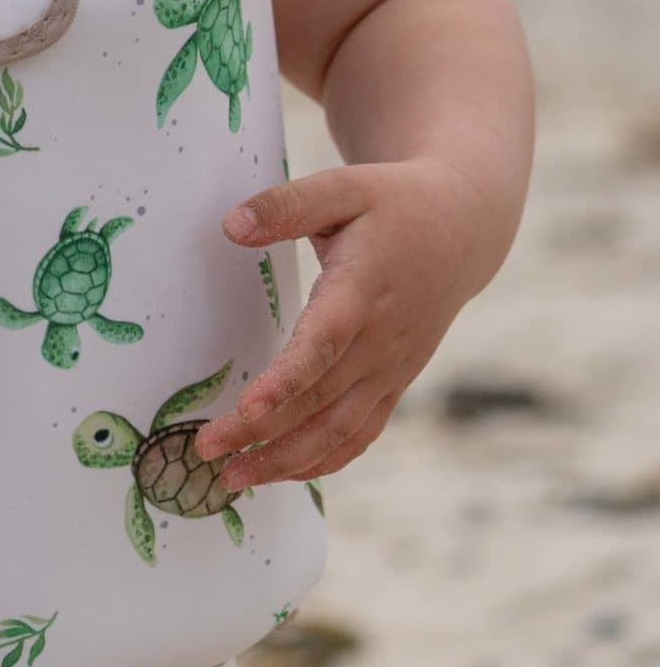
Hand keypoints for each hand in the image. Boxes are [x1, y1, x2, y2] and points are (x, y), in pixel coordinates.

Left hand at [192, 156, 498, 489]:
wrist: (461, 228)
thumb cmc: (393, 204)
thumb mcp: (343, 187)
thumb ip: (286, 206)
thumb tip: (230, 227)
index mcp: (363, 291)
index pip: (322, 346)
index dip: (284, 383)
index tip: (244, 410)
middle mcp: (380, 341)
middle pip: (320, 401)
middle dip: (262, 434)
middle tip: (205, 451)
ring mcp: (391, 368)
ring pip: (341, 431)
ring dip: (288, 461)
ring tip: (233, 479)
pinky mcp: (394, 382)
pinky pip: (360, 433)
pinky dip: (323, 460)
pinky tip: (282, 472)